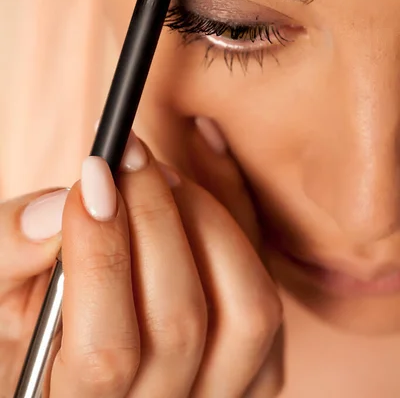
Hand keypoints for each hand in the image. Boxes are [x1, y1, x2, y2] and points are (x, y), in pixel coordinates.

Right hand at [5, 122, 282, 396]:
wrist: (79, 354)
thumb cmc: (35, 327)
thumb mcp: (1, 298)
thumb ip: (12, 254)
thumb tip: (57, 209)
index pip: (104, 352)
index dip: (101, 256)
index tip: (94, 175)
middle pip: (180, 321)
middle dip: (154, 218)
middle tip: (131, 157)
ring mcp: (220, 397)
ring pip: (246, 310)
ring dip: (206, 223)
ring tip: (165, 178)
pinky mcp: (256, 370)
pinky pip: (268, 296)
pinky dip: (243, 227)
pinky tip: (199, 186)